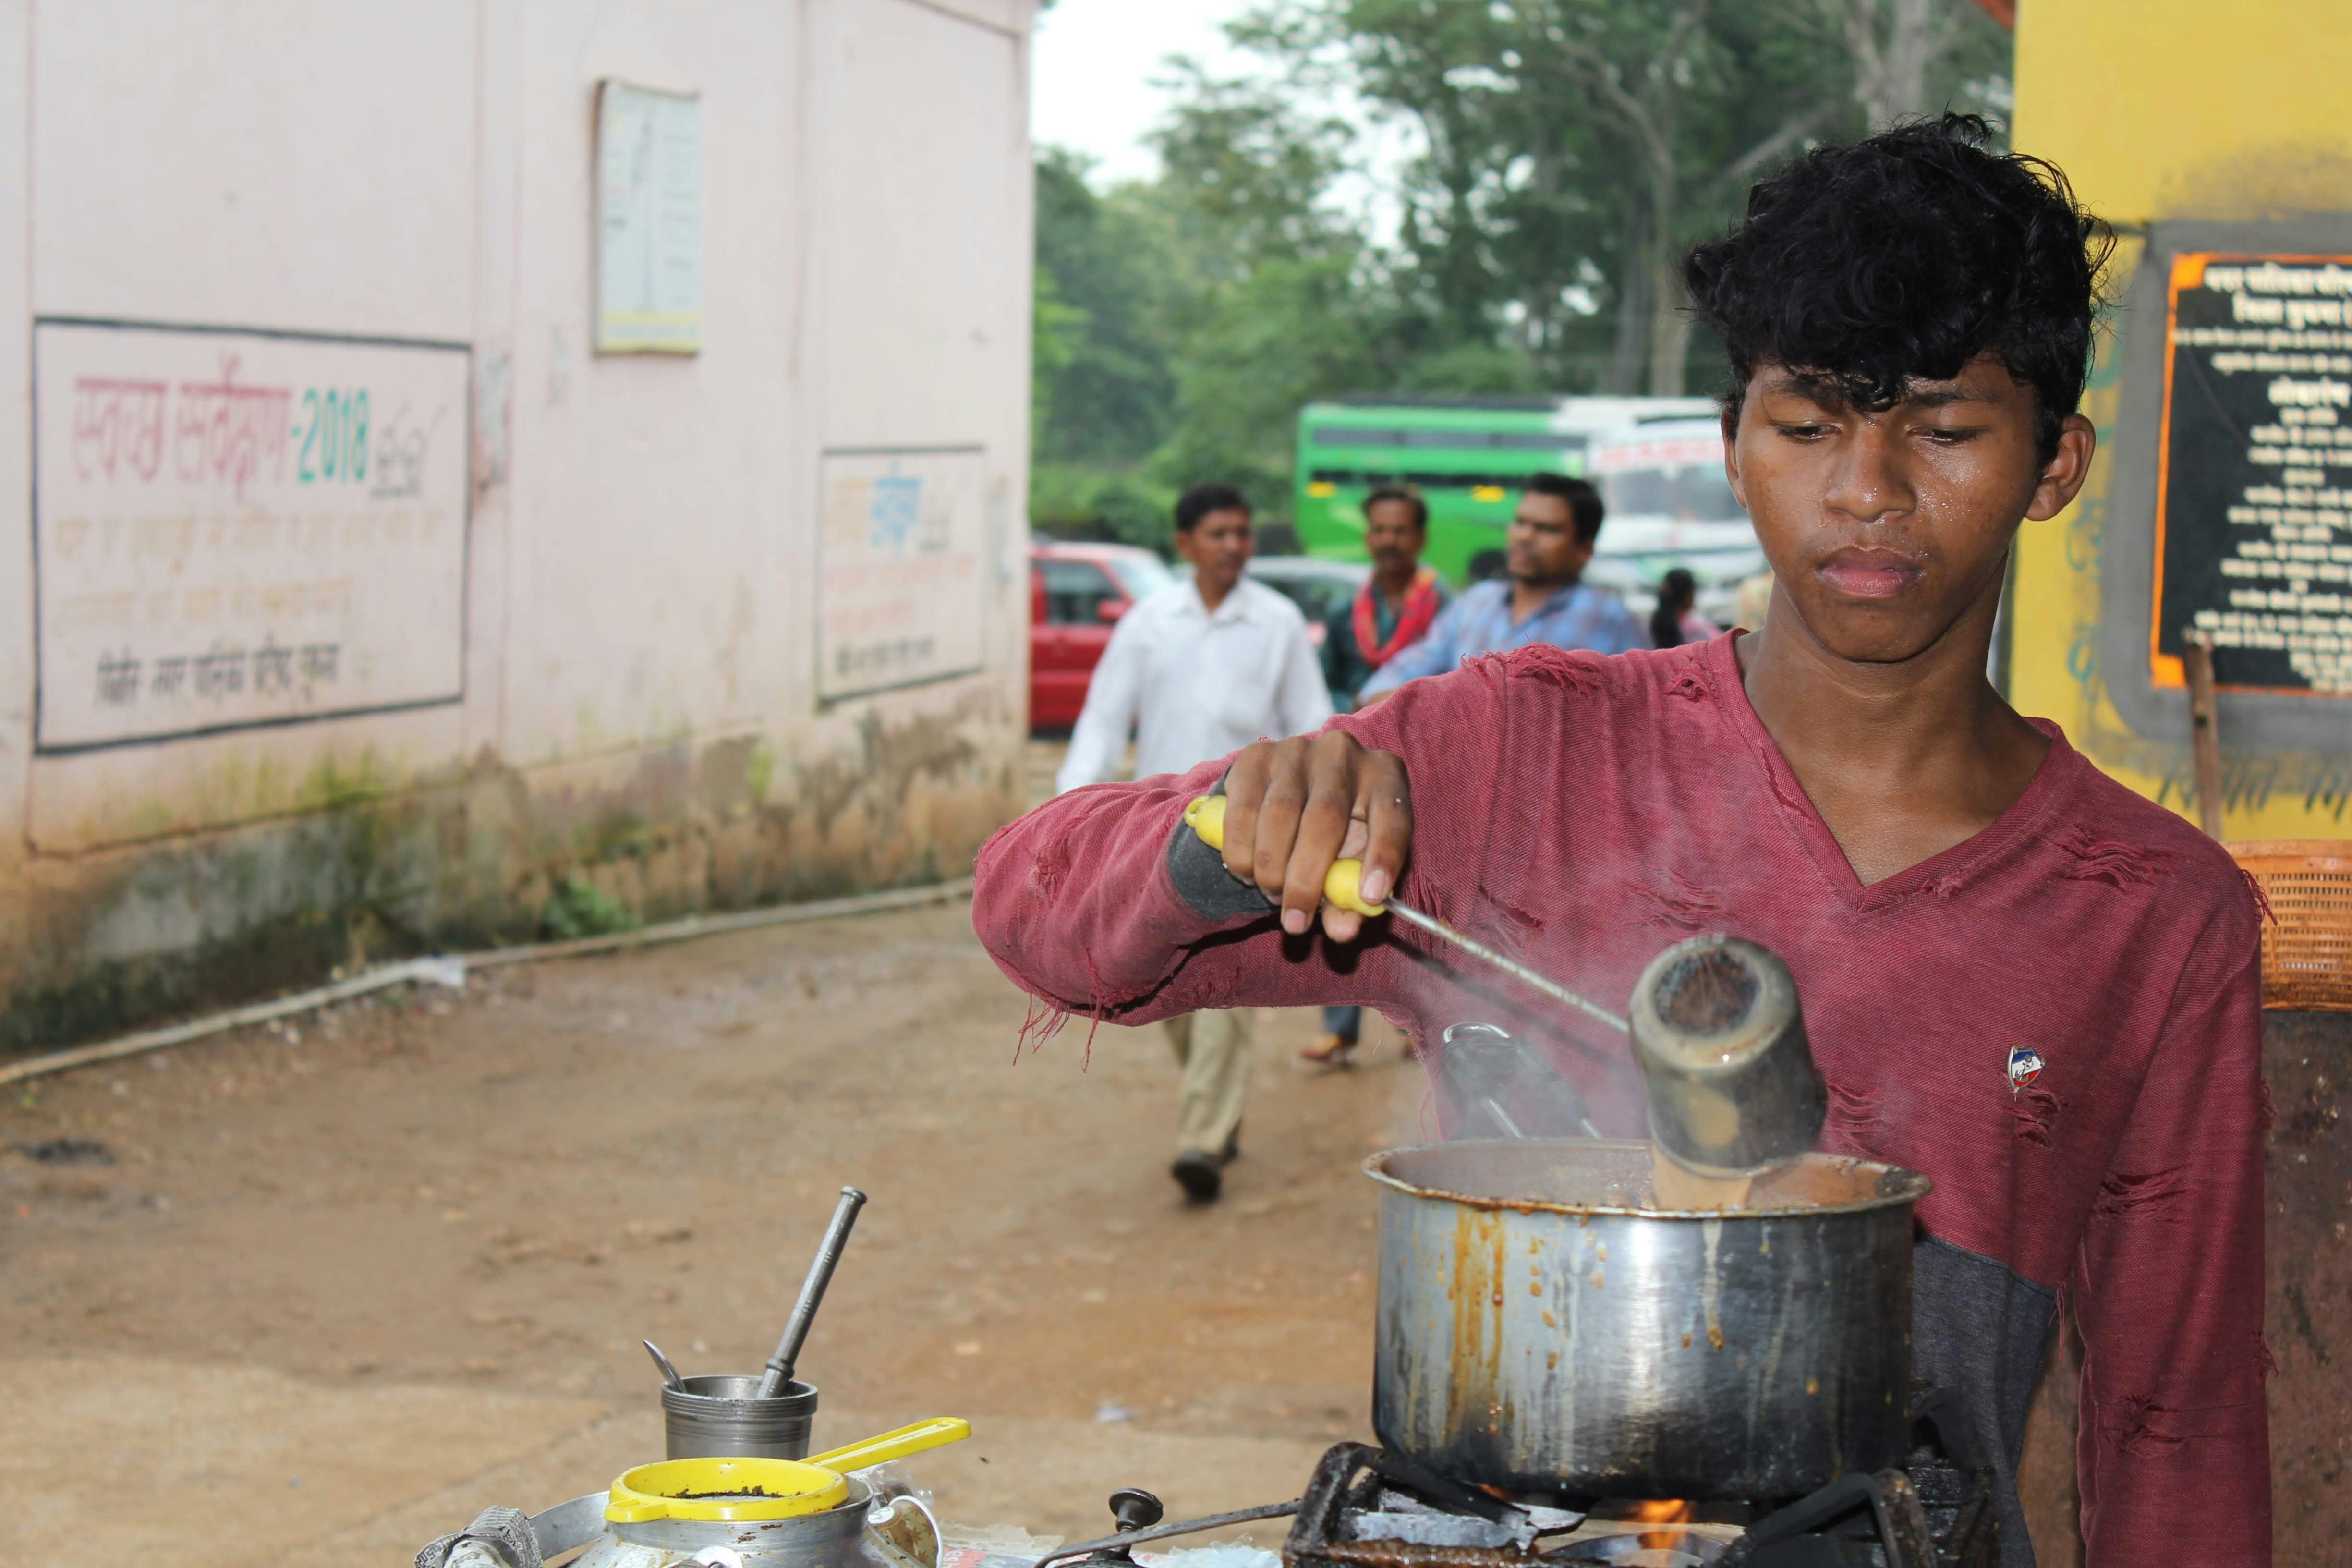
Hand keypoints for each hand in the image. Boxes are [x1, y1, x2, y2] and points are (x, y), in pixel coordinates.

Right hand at [1219, 730, 1411, 941]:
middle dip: (1306, 880)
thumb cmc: (1337, 834)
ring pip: (1279, 814)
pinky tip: (1247, 871)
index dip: (1384, 857)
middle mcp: (1343, 754)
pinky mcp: (1255, 757)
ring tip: (1272, 895)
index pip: (1393, 816)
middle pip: (1326, 818)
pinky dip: (1241, 851)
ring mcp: (1296, 751)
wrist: (1291, 790)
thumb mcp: (1352, 864)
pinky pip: (1242, 810)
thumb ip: (1350, 898)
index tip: (1370, 897)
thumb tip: (1341, 931)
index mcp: (1384, 778)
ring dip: (1270, 868)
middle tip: (1295, 921)